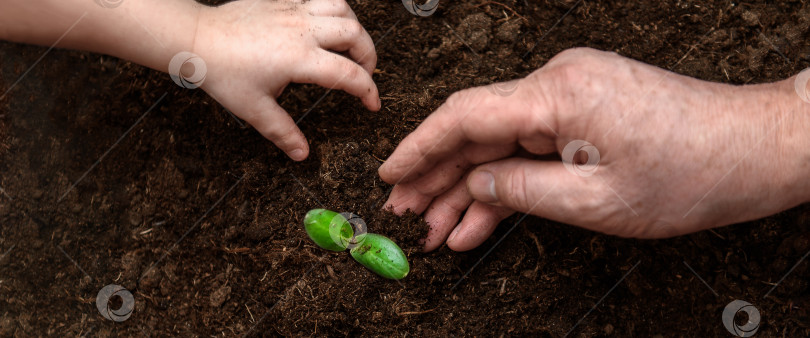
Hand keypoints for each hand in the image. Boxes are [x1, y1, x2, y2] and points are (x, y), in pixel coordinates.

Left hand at [194, 0, 379, 160]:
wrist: (197, 38)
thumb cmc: (222, 71)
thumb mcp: (254, 109)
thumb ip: (283, 132)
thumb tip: (301, 154)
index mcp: (299, 59)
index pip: (349, 74)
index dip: (368, 91)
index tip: (372, 104)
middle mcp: (302, 30)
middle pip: (355, 35)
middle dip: (369, 56)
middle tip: (366, 75)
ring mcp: (294, 11)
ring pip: (343, 9)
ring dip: (355, 28)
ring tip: (352, 48)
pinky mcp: (284, 1)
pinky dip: (333, 12)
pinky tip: (327, 28)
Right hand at [378, 48, 809, 251]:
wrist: (754, 148)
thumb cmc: (694, 169)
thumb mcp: (597, 201)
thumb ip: (522, 191)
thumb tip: (475, 184)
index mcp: (558, 94)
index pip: (464, 115)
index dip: (418, 148)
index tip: (390, 174)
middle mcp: (558, 83)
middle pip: (476, 131)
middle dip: (438, 176)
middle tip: (408, 213)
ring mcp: (571, 95)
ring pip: (500, 143)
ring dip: (468, 185)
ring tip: (437, 226)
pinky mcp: (583, 111)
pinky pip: (530, 145)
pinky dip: (506, 180)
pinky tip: (480, 215)